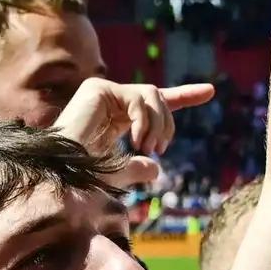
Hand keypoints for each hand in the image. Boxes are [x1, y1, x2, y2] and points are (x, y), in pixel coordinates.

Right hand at [50, 77, 213, 191]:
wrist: (60, 177)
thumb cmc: (81, 181)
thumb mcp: (118, 175)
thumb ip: (137, 169)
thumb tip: (156, 168)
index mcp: (115, 118)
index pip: (154, 103)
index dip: (184, 96)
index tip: (210, 91)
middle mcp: (108, 101)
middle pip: (158, 97)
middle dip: (168, 122)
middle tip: (161, 149)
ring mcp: (101, 92)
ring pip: (152, 94)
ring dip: (158, 124)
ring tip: (150, 148)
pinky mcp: (97, 89)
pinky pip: (138, 97)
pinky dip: (145, 120)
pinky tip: (137, 140)